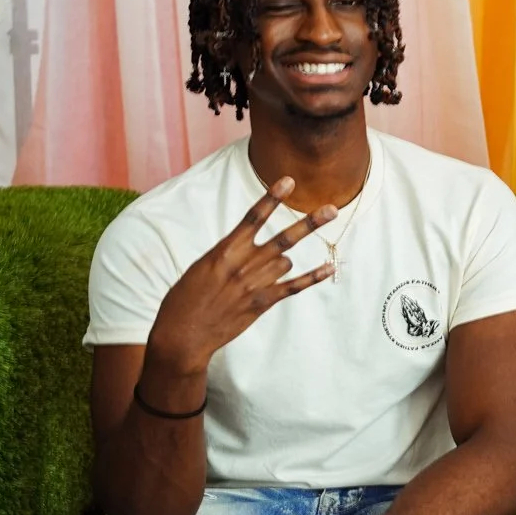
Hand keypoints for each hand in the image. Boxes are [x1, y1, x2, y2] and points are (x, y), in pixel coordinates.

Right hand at [146, 180, 336, 377]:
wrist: (183, 333)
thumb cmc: (187, 297)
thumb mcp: (202, 266)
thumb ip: (230, 253)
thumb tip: (254, 246)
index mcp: (224, 250)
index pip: (252, 217)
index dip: (272, 198)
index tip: (289, 181)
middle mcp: (242, 264)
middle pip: (283, 239)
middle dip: (309, 223)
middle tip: (332, 209)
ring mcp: (254, 284)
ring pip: (286, 262)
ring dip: (281, 264)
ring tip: (258, 275)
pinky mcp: (261, 303)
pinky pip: (293, 287)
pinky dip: (313, 278)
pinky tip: (329, 268)